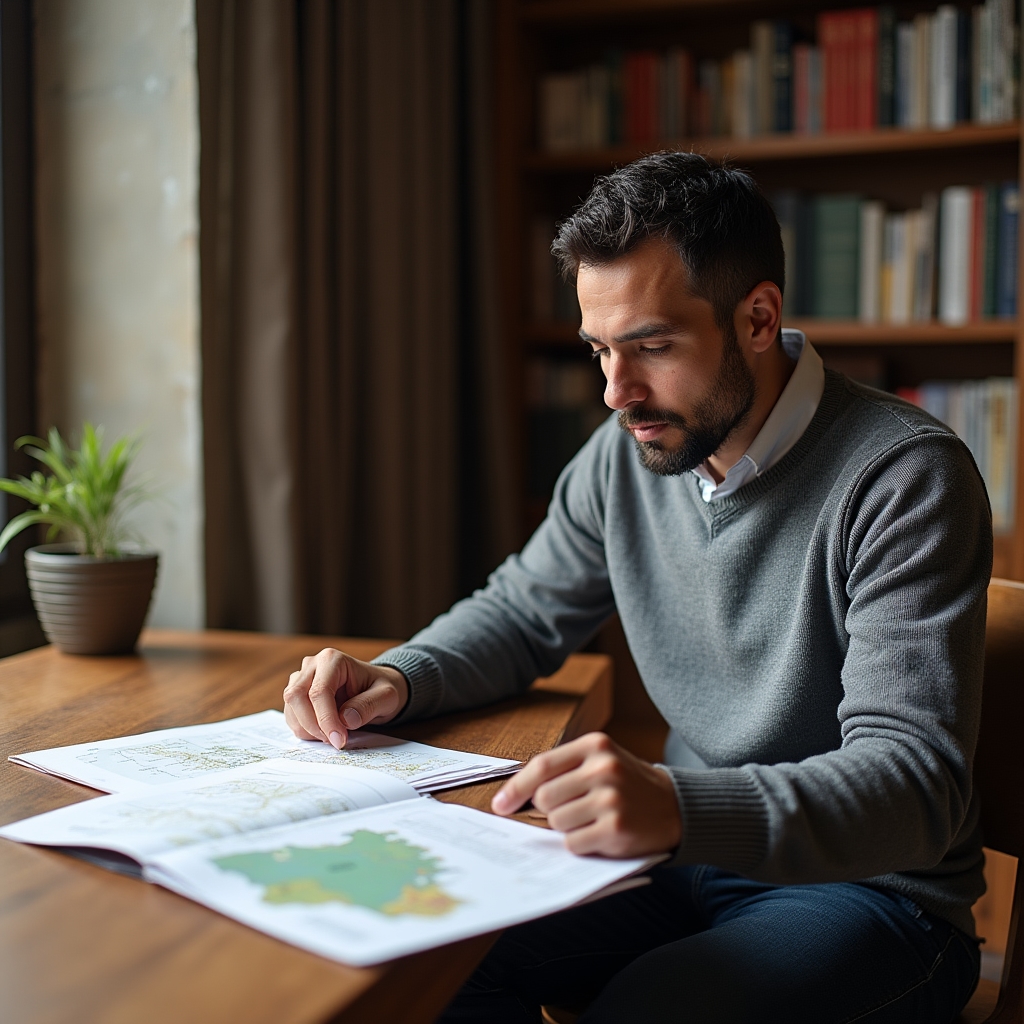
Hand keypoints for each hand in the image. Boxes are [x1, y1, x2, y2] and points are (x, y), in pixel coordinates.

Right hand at [283, 649, 408, 748]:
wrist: (376, 688)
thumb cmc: (380, 689)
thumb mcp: (386, 696)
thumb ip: (368, 706)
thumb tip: (345, 719)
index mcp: (332, 659)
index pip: (319, 691)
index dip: (326, 719)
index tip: (339, 739)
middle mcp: (312, 665)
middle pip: (297, 697)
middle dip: (313, 725)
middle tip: (334, 741)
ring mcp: (301, 678)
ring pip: (291, 707)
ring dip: (308, 729)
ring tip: (332, 736)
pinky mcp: (298, 694)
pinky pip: (291, 715)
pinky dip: (305, 730)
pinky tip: (324, 732)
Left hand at [491, 732, 681, 857]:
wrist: (677, 806)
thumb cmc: (628, 784)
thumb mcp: (601, 761)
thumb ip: (564, 770)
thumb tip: (516, 796)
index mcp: (595, 746)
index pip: (541, 766)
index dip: (515, 788)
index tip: (500, 805)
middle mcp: (603, 768)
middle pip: (545, 798)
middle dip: (549, 810)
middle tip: (572, 810)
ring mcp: (611, 799)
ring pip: (557, 822)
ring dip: (567, 828)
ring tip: (591, 820)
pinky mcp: (616, 829)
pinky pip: (574, 843)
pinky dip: (581, 844)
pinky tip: (600, 834)